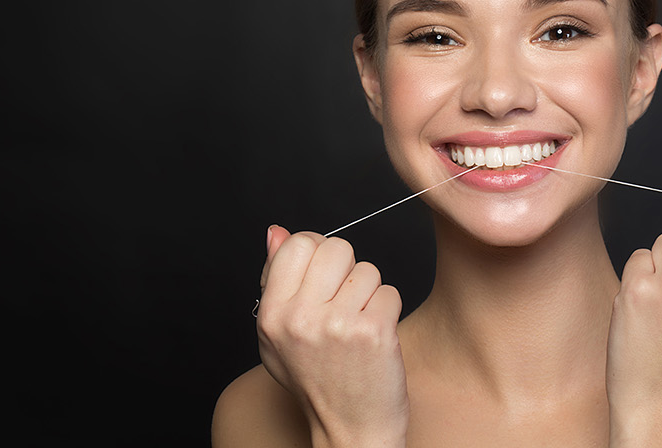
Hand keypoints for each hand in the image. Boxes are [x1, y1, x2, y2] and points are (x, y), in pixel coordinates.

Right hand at [256, 225, 409, 447]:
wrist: (349, 430)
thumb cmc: (316, 381)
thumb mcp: (277, 335)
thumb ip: (274, 281)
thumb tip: (276, 232)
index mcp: (272, 314)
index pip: (297, 244)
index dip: (316, 251)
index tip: (323, 274)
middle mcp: (300, 317)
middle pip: (335, 247)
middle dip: (346, 269)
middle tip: (343, 301)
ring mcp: (338, 324)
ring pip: (367, 269)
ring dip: (369, 293)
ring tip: (357, 324)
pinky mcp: (373, 332)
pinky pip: (390, 292)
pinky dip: (387, 311)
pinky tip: (374, 337)